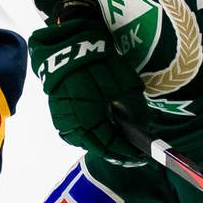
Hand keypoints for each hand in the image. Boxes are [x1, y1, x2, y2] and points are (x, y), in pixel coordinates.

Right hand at [39, 44, 147, 166]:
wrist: (69, 45)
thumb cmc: (101, 63)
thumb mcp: (126, 84)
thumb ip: (136, 110)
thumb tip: (144, 129)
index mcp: (91, 117)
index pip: (111, 145)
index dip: (128, 153)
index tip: (141, 156)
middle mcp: (74, 124)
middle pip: (98, 148)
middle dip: (117, 153)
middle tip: (132, 156)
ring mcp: (63, 120)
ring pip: (86, 143)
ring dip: (103, 146)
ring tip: (119, 146)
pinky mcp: (58, 114)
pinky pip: (75, 133)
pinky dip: (90, 137)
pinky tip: (102, 134)